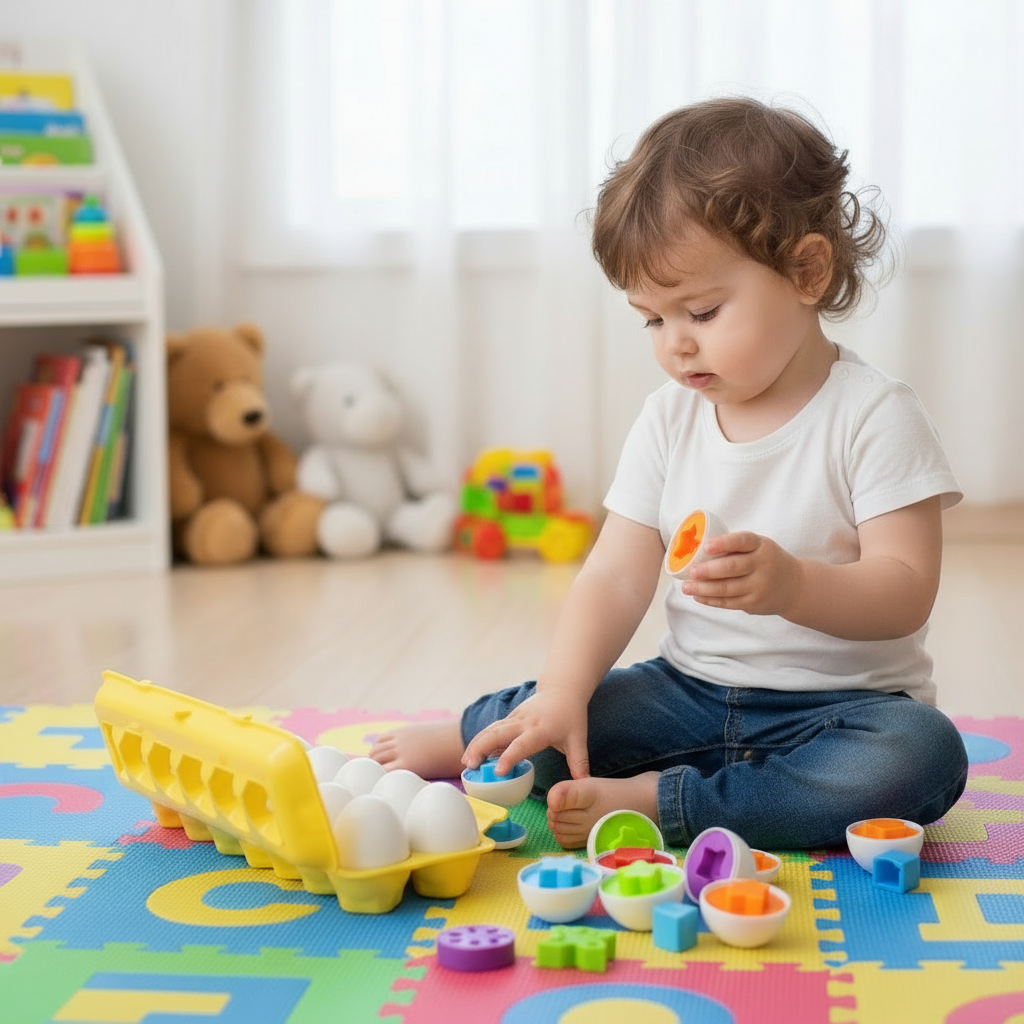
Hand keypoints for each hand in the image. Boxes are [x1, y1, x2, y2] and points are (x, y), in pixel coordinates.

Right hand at [461, 687, 590, 779]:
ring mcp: (514, 718)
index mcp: (540, 729)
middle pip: (497, 733)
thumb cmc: (571, 716)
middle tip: (469, 766)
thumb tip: (584, 785)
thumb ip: (579, 762)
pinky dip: (480, 741)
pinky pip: (492, 730)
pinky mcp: (509, 719)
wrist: (562, 690)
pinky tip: (472, 755)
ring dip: (476, 744)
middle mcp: (524, 722)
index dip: (509, 757)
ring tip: (466, 763)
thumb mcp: (578, 739)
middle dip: (481, 748)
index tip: (497, 771)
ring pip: (490, 730)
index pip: (522, 744)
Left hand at [682, 531, 802, 616]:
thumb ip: (736, 547)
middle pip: (732, 568)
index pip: (742, 541)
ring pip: (726, 589)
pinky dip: (710, 600)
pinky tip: (698, 596)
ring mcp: (758, 587)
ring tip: (686, 587)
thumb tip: (697, 548)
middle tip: (691, 571)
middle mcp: (762, 566)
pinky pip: (728, 603)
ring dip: (703, 588)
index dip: (723, 543)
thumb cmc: (767, 561)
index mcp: (762, 546)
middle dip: (708, 571)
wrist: (794, 586)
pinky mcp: (754, 604)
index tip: (706, 547)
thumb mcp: (760, 547)